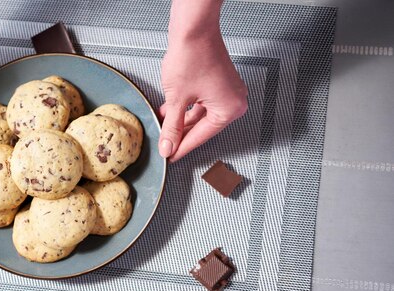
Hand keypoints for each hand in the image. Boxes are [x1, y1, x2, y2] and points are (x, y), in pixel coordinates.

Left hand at [158, 31, 247, 161]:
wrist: (193, 27)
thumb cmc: (192, 54)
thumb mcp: (177, 99)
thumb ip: (172, 127)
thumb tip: (168, 147)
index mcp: (230, 109)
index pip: (201, 137)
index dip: (182, 148)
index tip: (170, 157)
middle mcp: (234, 100)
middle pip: (202, 127)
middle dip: (181, 135)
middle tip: (165, 147)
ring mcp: (227, 91)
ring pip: (200, 115)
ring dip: (180, 121)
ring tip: (164, 129)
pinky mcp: (217, 82)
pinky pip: (201, 102)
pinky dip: (185, 108)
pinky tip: (169, 113)